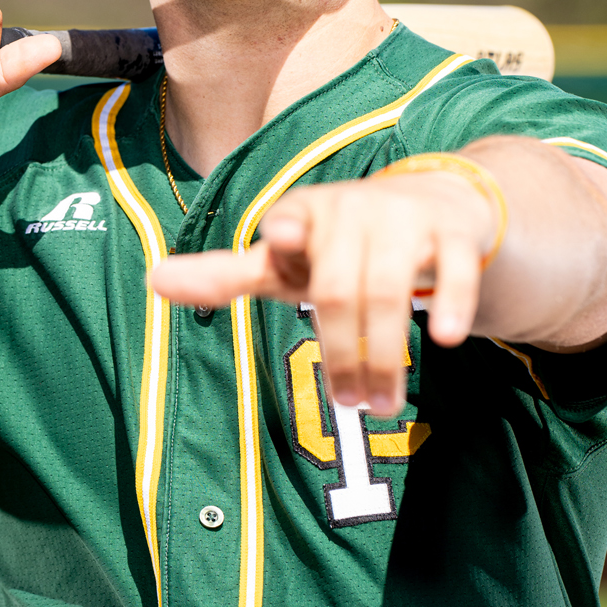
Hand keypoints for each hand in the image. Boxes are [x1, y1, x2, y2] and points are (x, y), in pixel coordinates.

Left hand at [149, 167, 500, 414]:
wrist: (435, 201)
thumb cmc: (343, 244)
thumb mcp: (288, 262)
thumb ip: (227, 275)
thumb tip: (153, 279)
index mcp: (305, 214)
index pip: (291, 220)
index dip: (290, 234)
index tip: (284, 242)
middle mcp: (354, 210)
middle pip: (341, 288)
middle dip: (344, 353)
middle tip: (351, 405)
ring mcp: (405, 219)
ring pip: (390, 290)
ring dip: (386, 354)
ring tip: (382, 404)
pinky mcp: (452, 234)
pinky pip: (454, 270)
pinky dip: (450, 304)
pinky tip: (445, 339)